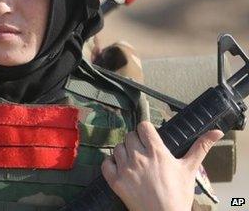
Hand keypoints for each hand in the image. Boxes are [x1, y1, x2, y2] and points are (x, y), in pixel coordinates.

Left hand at [101, 121, 222, 210]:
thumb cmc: (179, 195)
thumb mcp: (190, 169)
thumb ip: (200, 147)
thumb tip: (216, 132)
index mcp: (156, 151)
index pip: (143, 126)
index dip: (146, 131)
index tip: (149, 138)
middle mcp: (138, 157)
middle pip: (129, 136)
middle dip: (136, 142)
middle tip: (143, 153)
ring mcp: (125, 169)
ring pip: (117, 148)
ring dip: (124, 152)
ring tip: (134, 163)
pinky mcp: (115, 181)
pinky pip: (106, 163)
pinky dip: (111, 164)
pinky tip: (120, 169)